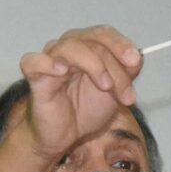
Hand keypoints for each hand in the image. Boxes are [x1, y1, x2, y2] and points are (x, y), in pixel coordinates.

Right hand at [18, 25, 142, 159]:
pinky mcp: (35, 77)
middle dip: (114, 67)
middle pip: (92, 42)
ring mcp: (50, 60)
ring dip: (94, 65)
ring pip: (71, 47)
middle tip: (126, 94)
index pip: (102, 34)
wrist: (64, 137)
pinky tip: (61, 70)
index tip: (135, 61)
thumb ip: (126, 73)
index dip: (120, 44)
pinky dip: (47, 62)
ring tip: (106, 87)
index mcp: (86, 47)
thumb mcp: (115, 93)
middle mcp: (67, 48)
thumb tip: (136, 58)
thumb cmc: (84, 111)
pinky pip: (33, 61)